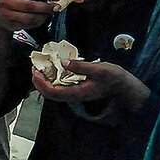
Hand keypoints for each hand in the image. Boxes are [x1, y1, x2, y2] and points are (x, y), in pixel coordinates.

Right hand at [0, 0, 56, 33]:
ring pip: (29, 18)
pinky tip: (40, 20)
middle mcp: (6, 1)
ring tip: (48, 15)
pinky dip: (36, 23)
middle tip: (56, 8)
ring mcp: (6, 14)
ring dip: (42, 17)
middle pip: (30, 5)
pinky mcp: (9, 25)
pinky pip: (27, 25)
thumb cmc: (11, 3)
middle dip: (46, 7)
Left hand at [31, 59, 149, 108]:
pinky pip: (59, 87)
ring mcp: (74, 94)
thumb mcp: (98, 69)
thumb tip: (63, 62)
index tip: (35, 70)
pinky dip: (52, 79)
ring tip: (40, 67)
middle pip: (49, 93)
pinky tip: (52, 69)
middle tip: (34, 67)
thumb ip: (80, 66)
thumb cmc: (113, 78)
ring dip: (44, 80)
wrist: (125, 87)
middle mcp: (73, 96)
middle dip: (38, 81)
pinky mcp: (77, 90)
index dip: (40, 82)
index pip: (51, 92)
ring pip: (53, 91)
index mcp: (76, 93)